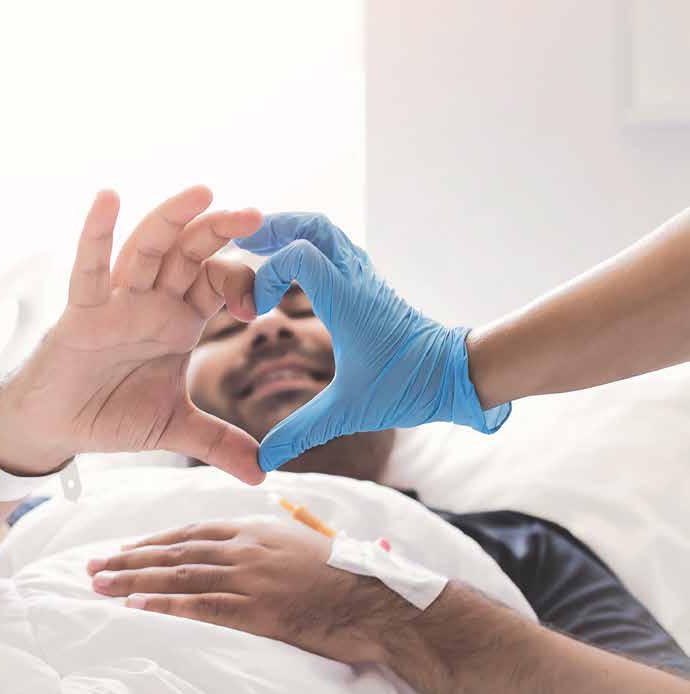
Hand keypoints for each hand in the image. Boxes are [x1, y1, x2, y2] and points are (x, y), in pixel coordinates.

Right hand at [0, 187, 265, 483]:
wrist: (58, 429)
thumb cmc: (111, 413)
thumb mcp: (174, 428)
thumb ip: (219, 443)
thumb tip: (262, 474)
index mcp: (179, 321)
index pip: (218, 284)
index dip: (243, 283)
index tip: (263, 305)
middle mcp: (152, 302)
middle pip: (189, 253)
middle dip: (219, 231)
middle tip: (254, 214)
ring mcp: (117, 302)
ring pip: (147, 249)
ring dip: (172, 219)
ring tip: (202, 192)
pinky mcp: (81, 312)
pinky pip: (89, 269)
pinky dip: (95, 234)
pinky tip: (108, 198)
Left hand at [87, 520, 415, 664]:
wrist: (378, 598)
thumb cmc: (346, 573)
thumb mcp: (303, 544)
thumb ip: (270, 541)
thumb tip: (250, 543)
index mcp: (254, 529)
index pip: (191, 532)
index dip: (153, 541)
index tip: (125, 548)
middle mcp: (244, 547)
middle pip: (175, 552)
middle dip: (130, 558)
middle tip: (93, 566)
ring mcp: (249, 577)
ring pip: (179, 576)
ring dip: (134, 580)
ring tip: (100, 584)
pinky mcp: (256, 609)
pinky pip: (201, 605)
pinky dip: (164, 605)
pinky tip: (136, 606)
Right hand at [233, 213, 511, 470]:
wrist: (457, 375)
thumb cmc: (408, 387)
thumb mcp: (348, 411)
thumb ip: (301, 432)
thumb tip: (264, 462)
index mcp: (347, 301)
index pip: (299, 254)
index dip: (266, 273)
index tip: (256, 310)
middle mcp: (356, 280)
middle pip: (313, 225)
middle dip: (274, 228)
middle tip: (242, 244)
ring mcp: (365, 278)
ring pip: (327, 231)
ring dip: (292, 232)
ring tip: (259, 248)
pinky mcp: (370, 286)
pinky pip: (336, 249)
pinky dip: (308, 247)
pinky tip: (292, 270)